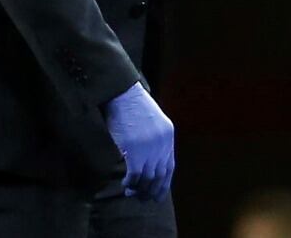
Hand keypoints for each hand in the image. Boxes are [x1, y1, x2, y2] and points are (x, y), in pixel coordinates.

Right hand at [103, 81, 174, 201]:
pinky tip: (125, 184)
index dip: (164, 185)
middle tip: (143, 198)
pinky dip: (131, 182)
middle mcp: (162, 144)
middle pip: (160, 175)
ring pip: (148, 177)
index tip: (156, 195)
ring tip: (132, 193)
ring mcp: (149, 146)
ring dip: (140, 188)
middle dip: (152, 190)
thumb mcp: (152, 120)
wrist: (121, 92)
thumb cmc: (131, 105)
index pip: (169, 168)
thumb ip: (155, 138)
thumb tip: (151, 159)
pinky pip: (135, 173)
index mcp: (168, 136)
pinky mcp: (134, 148)